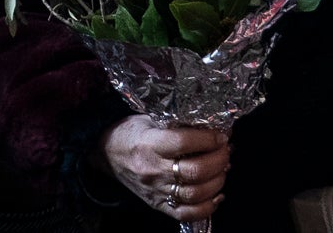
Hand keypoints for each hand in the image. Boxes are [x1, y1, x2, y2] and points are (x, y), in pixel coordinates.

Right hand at [97, 116, 228, 222]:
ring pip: (195, 194)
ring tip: (223, 168)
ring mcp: (156, 191)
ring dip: (217, 181)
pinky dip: (208, 206)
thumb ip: (175, 122)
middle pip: (194, 171)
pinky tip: (217, 194)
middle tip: (226, 150)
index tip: (220, 135)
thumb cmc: (129, 133)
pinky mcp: (158, 205)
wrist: (106, 155)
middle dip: (218, 160)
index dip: (208, 139)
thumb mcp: (148, 118)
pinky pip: (187, 214)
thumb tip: (209, 124)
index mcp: (149, 144)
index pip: (183, 143)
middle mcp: (153, 170)